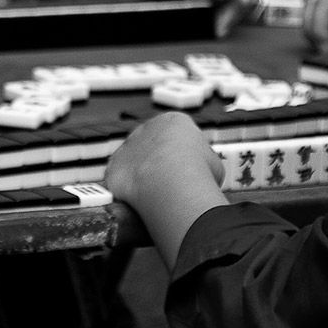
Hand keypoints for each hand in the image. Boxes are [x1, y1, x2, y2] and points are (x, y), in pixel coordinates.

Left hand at [103, 112, 227, 268]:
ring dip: (141, 178)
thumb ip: (203, 164)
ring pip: (133, 163)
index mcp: (174, 122)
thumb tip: (202, 178)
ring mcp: (128, 147)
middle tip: (169, 185)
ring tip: (155, 198)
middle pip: (152, 146)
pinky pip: (120, 182)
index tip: (187, 170)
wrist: (171, 181)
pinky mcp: (114, 167)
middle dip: (158, 163)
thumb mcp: (214, 164)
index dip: (183, 154)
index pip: (177, 134)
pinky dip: (127, 193)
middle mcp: (147, 129)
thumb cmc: (198, 173)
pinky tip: (139, 205)